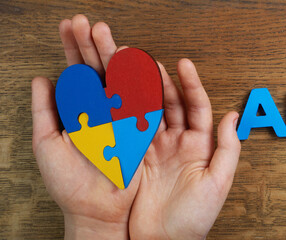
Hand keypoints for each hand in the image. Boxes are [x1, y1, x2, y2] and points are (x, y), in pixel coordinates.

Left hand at [32, 15, 135, 238]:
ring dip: (115, 57)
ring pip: (121, 81)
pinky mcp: (141, 130)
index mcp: (81, 111)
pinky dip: (140, 82)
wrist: (96, 210)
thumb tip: (40, 79)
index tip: (70, 25)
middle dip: (93, 45)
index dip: (73, 48)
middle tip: (89, 22)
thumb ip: (45, 111)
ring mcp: (123, 119)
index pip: (77, 71)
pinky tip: (136, 62)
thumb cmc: (70, 184)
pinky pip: (142, 102)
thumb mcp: (47, 145)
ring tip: (108, 35)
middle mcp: (103, 111)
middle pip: (99, 70)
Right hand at [128, 58, 240, 238]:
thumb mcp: (218, 182)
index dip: (191, 84)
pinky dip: (124, 113)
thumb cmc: (195, 217)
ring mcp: (156, 150)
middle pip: (170, 105)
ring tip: (131, 70)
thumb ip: (228, 148)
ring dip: (141, 92)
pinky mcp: (136, 159)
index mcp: (200, 145)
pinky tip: (117, 96)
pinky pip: (130, 131)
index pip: (197, 106)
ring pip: (148, 114)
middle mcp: (178, 143)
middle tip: (149, 61)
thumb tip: (232, 116)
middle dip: (161, 82)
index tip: (184, 64)